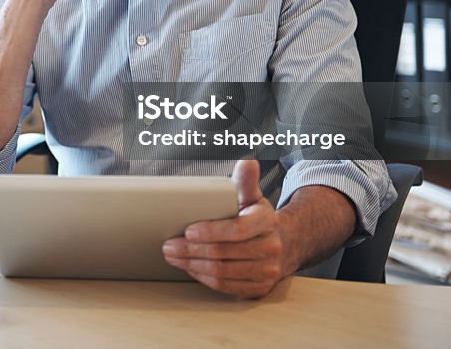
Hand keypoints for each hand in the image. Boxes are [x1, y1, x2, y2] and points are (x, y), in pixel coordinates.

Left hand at [162, 159, 290, 298]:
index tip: (188, 230)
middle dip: (191, 250)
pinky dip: (204, 277)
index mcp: (267, 222)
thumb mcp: (252, 197)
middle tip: (169, 245)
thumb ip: (245, 181)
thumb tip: (247, 163)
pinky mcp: (259, 288)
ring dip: (193, 264)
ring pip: (222, 272)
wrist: (280, 244)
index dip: (210, 232)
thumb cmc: (256, 218)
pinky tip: (191, 268)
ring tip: (174, 256)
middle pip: (224, 253)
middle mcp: (271, 248)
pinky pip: (226, 286)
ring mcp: (267, 271)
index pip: (237, 229)